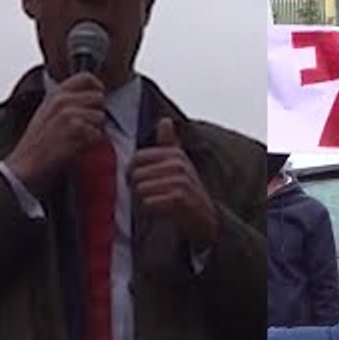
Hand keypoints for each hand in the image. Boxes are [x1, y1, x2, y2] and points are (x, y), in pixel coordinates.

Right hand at [4, 73, 105, 191]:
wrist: (24, 166)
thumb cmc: (37, 143)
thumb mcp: (47, 113)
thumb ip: (67, 102)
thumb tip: (92, 96)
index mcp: (55, 94)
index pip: (87, 78)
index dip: (97, 89)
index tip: (95, 102)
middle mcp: (62, 100)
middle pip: (99, 98)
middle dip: (96, 113)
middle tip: (83, 128)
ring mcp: (69, 113)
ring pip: (100, 117)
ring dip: (94, 130)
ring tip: (76, 139)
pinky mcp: (76, 128)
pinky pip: (98, 134)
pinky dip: (90, 143)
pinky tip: (75, 148)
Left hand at [130, 118, 218, 248]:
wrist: (205, 218)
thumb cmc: (187, 190)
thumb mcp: (179, 163)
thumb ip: (169, 143)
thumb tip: (165, 121)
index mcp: (175, 153)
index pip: (137, 158)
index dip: (133, 171)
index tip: (144, 181)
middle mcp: (178, 163)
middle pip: (136, 175)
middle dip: (137, 188)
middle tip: (151, 195)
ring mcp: (180, 180)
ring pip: (140, 189)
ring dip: (143, 200)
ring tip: (157, 202)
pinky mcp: (179, 198)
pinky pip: (148, 202)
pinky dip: (150, 210)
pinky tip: (161, 211)